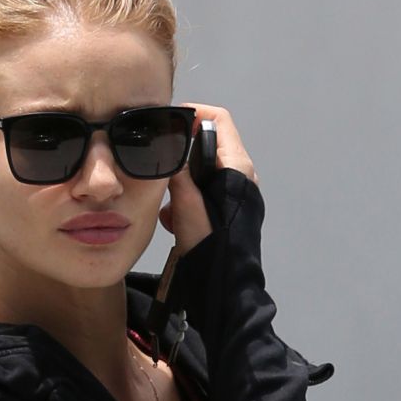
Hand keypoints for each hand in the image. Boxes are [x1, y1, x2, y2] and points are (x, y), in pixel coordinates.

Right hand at [157, 104, 258, 256]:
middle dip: (181, 156)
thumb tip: (168, 149)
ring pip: (202, 173)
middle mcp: (241, 176)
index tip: (171, 123)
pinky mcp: (228, 212)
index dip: (195, 114)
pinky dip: (186, 202)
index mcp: (237, 167)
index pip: (219, 120)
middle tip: (160, 166)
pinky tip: (173, 220)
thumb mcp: (186, 204)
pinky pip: (204, 195)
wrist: (224, 286)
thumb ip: (177, 172)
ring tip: (166, 202)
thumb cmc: (211, 245)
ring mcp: (236, 195)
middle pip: (209, 146)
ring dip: (181, 184)